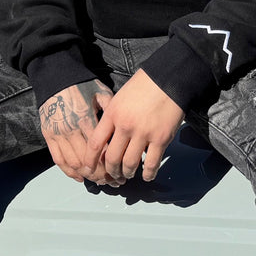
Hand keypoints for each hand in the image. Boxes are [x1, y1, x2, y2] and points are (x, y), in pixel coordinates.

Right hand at [38, 80, 113, 183]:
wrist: (55, 76)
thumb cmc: (81, 84)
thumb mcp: (101, 93)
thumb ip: (113, 112)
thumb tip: (128, 131)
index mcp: (85, 118)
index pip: (101, 150)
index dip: (112, 165)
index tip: (122, 173)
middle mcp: (70, 129)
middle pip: (88, 161)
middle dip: (103, 175)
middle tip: (114, 181)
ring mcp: (58, 133)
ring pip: (74, 164)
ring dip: (88, 176)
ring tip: (101, 181)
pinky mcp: (48, 135)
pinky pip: (58, 160)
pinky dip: (69, 172)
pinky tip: (81, 177)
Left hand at [85, 69, 183, 183]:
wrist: (167, 79)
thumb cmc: (143, 86)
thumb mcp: (119, 98)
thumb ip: (113, 117)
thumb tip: (108, 138)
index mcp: (112, 114)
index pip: (95, 143)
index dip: (90, 160)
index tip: (88, 169)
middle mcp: (125, 126)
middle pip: (112, 158)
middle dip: (111, 171)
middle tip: (113, 175)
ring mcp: (143, 133)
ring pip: (130, 164)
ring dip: (128, 173)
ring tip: (128, 174)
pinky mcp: (161, 139)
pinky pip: (152, 163)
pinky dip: (148, 173)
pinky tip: (147, 176)